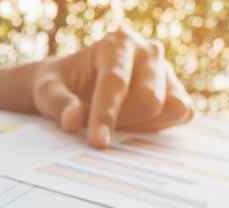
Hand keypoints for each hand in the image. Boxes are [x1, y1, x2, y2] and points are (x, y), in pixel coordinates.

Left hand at [31, 28, 194, 147]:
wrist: (76, 83)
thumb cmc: (61, 85)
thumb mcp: (47, 91)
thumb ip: (58, 104)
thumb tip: (73, 120)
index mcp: (117, 43)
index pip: (116, 82)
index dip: (106, 115)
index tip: (97, 143)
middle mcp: (147, 51)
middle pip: (148, 98)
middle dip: (124, 122)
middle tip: (99, 130)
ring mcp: (166, 70)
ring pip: (168, 108)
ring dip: (141, 125)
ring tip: (116, 123)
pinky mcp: (177, 90)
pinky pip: (182, 113)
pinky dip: (160, 126)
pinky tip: (134, 126)